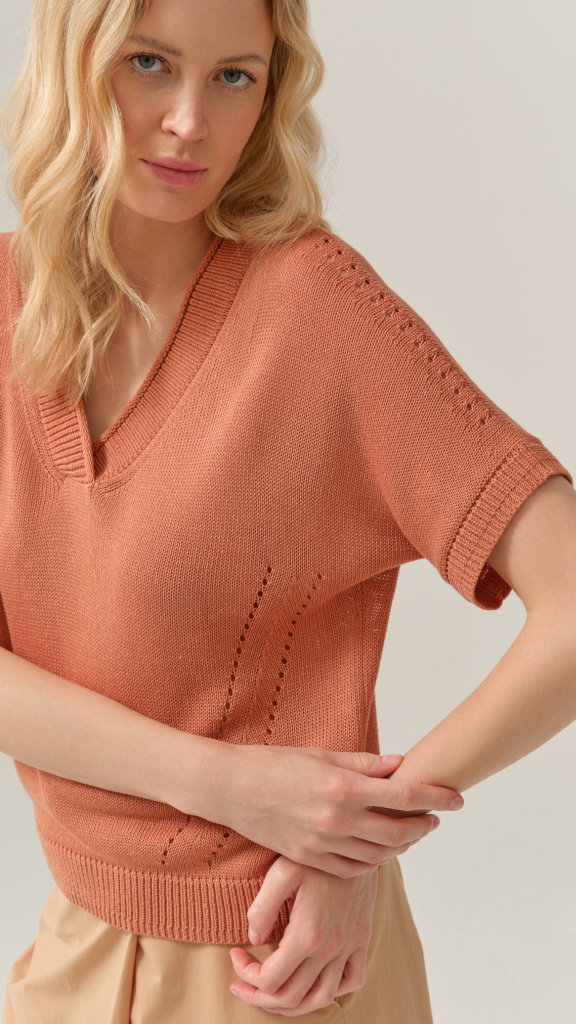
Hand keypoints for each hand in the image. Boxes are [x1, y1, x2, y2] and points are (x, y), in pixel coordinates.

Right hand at [177, 745, 462, 877]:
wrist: (229, 788)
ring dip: (401, 844)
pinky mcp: (308, 859)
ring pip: (379, 854)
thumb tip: (399, 765)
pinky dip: (372, 860)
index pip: (405, 796)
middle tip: (436, 817)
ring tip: (410, 831)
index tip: (457, 798)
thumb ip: (363, 764)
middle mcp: (337, 820)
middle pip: (398, 831)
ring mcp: (322, 844)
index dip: (436, 797)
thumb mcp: (320, 755)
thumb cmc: (273, 763)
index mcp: (343, 787)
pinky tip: (378, 848)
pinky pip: (352, 868)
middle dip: (424, 825)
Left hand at [228, 855, 379, 1016]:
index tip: (235, 954)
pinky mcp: (362, 938)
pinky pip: (352, 980)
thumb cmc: (316, 854)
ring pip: (321, 997)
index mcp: (307, 935)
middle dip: (259, 997)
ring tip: (271, 994)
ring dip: (292, 1004)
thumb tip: (251, 938)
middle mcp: (330, 948)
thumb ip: (262, 908)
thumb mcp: (281, 872)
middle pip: (291, 996)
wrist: (356, 839)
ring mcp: (349, 946)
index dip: (247, 976)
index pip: (271, 980)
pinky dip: (332, 991)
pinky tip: (314, 981)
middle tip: (241, 982)